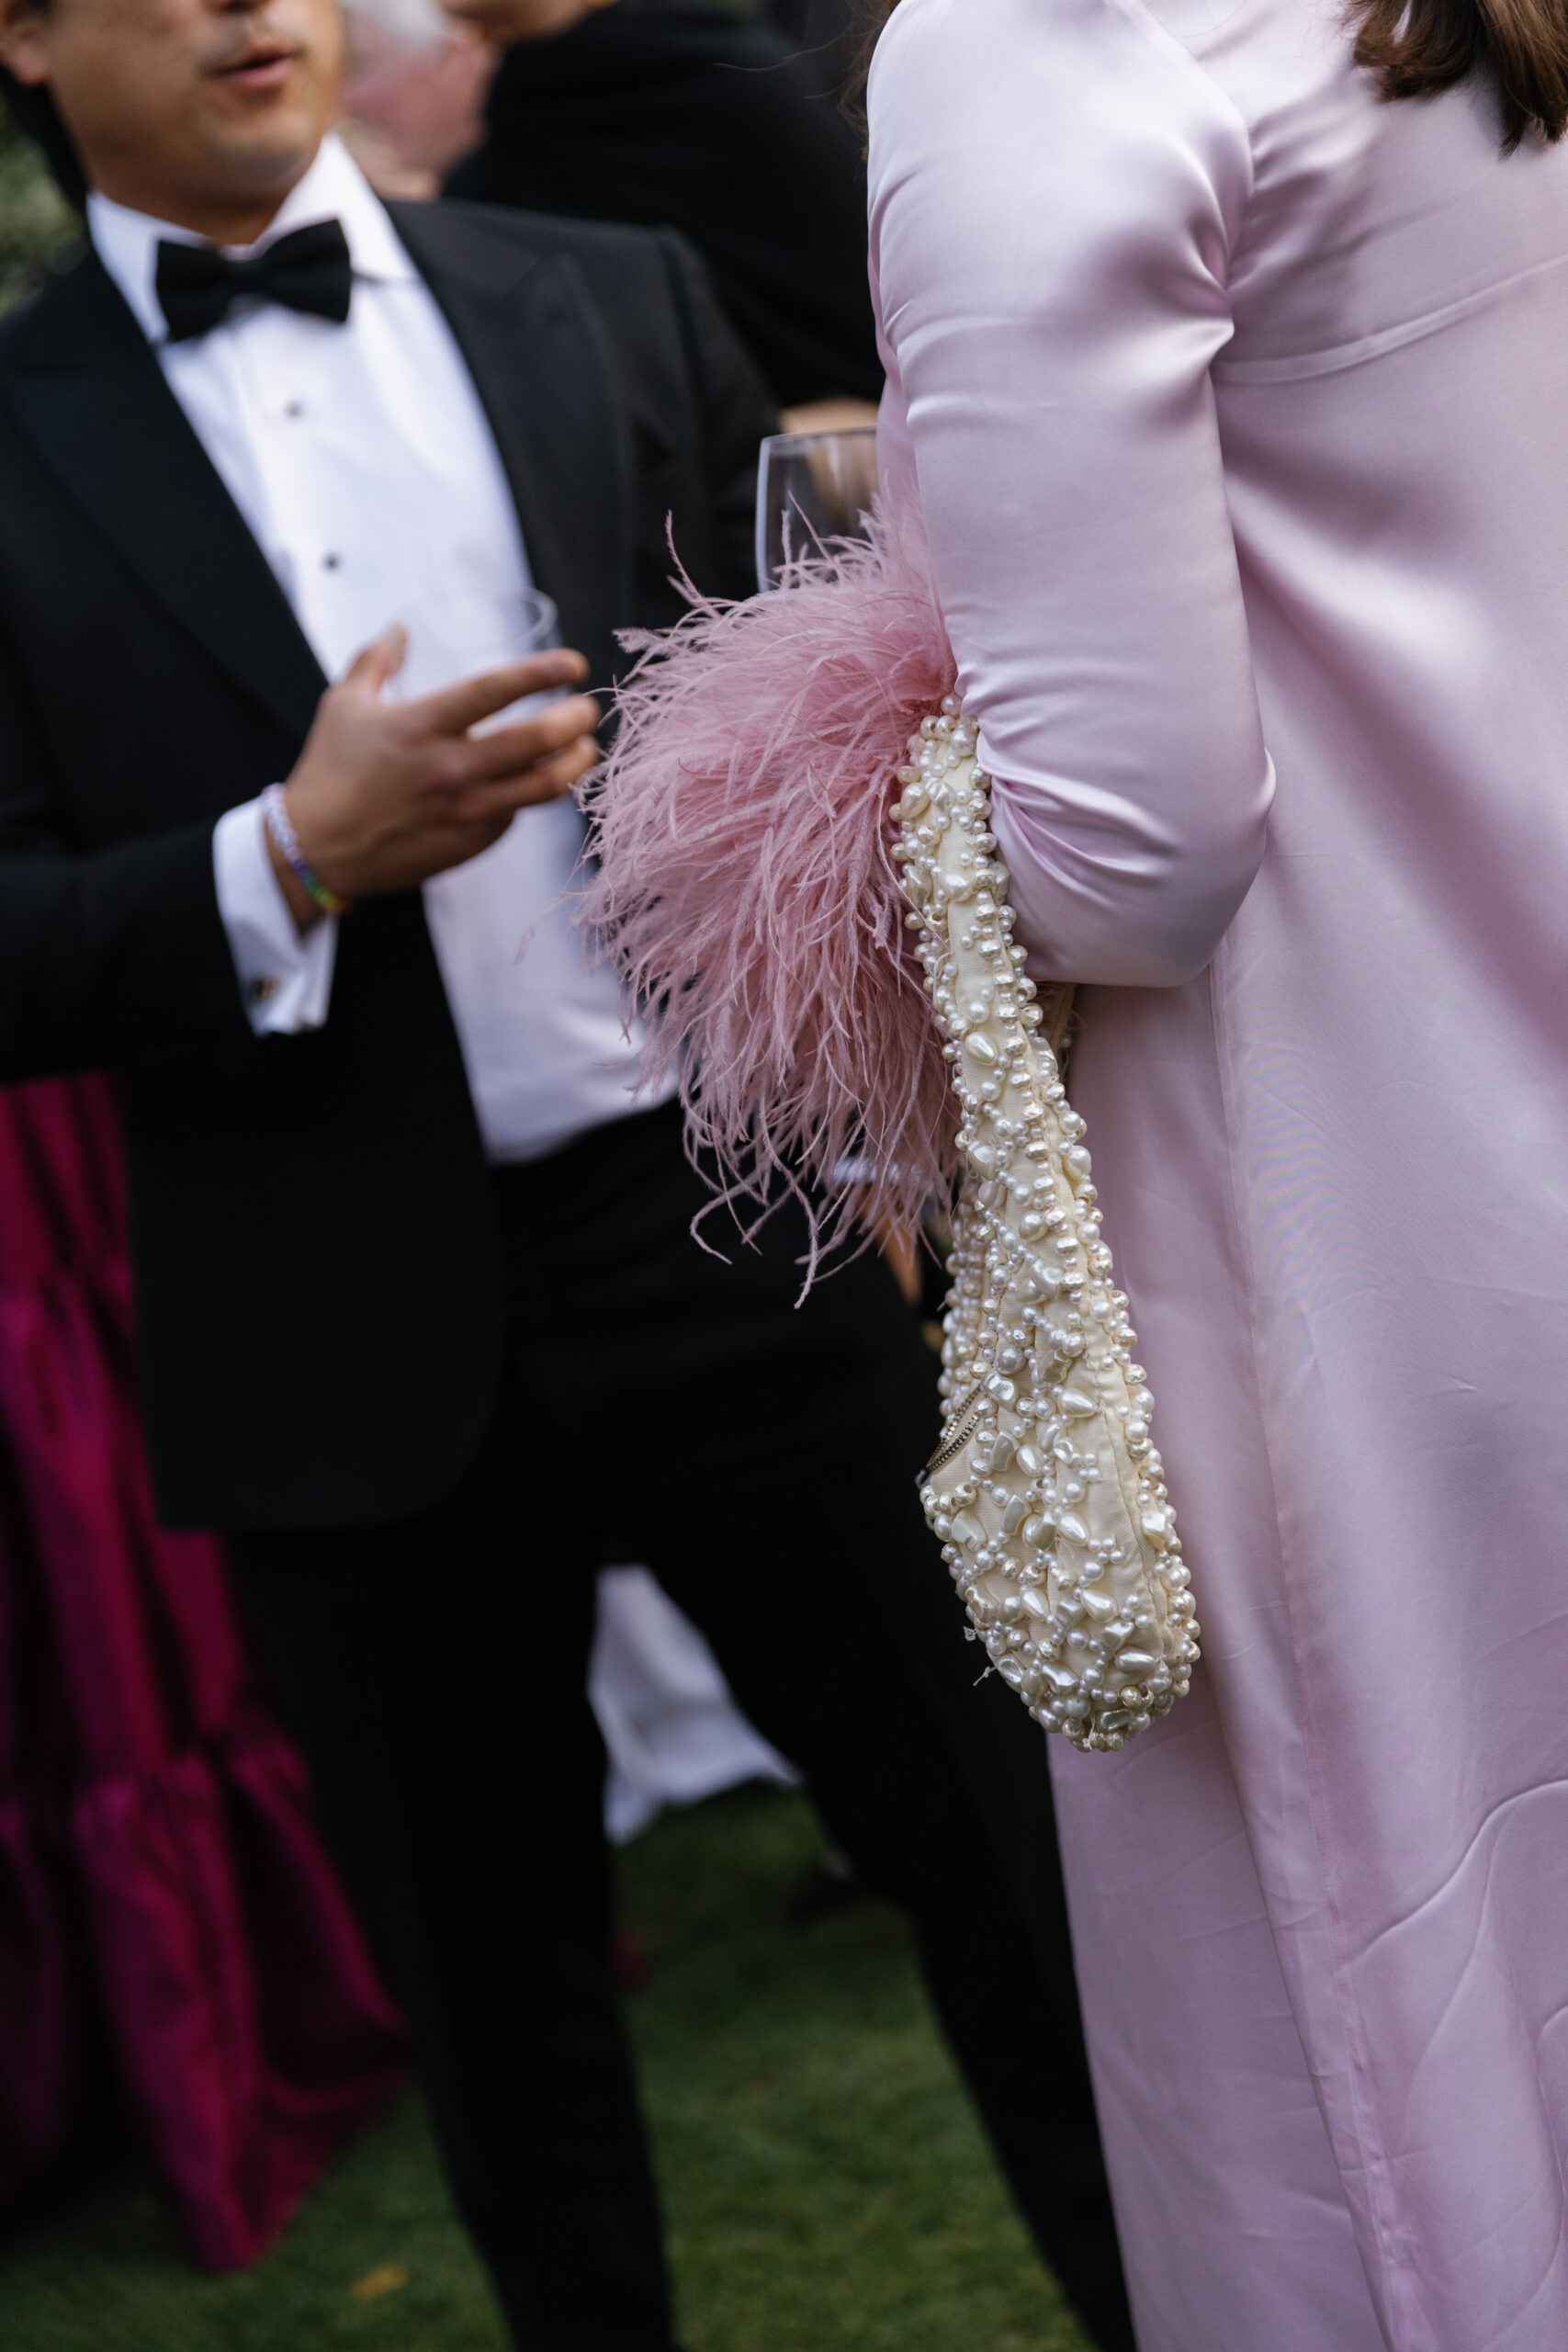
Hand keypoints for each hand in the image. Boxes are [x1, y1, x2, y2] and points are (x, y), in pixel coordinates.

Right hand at [268, 630, 601, 925]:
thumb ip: (377, 661)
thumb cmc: (329, 772)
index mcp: (423, 725)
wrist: (317, 849)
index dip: (543, 673)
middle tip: (588, 709)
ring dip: (576, 763)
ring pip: (545, 786)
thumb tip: (399, 629)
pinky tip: (535, 782)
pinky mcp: (472, 842)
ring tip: (586, 749)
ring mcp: (466, 809)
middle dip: (576, 719)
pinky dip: (531, 795)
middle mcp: (452, 766)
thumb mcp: (344, 705)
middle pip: (538, 740)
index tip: (574, 664)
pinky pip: (517, 814)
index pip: (497, 690)